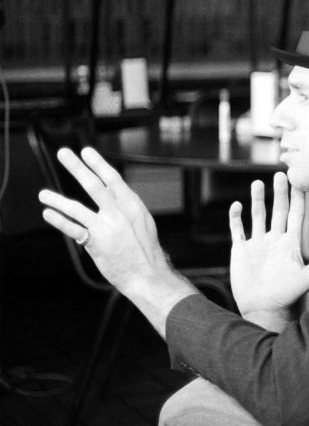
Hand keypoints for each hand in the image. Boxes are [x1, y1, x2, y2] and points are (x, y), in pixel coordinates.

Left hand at [37, 147, 195, 336]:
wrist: (148, 274)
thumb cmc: (146, 250)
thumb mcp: (142, 221)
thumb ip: (126, 206)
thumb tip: (111, 192)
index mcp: (133, 206)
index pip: (113, 179)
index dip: (98, 164)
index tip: (86, 152)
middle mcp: (120, 213)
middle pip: (95, 186)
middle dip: (77, 168)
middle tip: (64, 154)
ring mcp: (107, 228)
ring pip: (78, 208)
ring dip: (58, 200)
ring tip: (43, 194)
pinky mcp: (96, 243)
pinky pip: (74, 229)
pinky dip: (60, 220)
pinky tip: (48, 214)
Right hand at [229, 172, 308, 329]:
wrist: (264, 309)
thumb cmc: (288, 295)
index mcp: (292, 243)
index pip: (297, 215)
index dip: (299, 198)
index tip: (301, 180)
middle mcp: (276, 239)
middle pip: (278, 210)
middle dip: (280, 192)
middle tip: (281, 174)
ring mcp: (258, 243)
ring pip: (258, 215)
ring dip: (258, 199)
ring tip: (258, 183)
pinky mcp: (241, 250)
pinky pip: (238, 229)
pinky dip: (236, 217)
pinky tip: (236, 205)